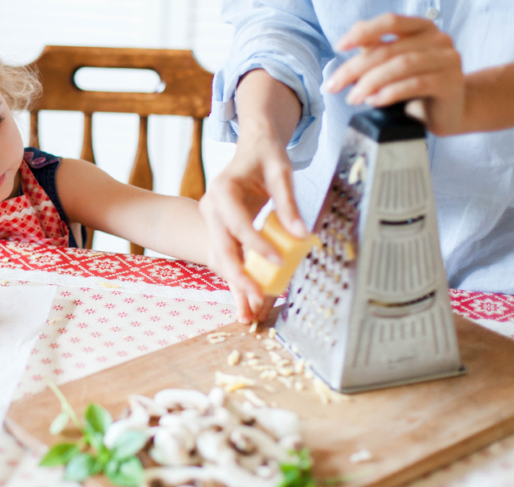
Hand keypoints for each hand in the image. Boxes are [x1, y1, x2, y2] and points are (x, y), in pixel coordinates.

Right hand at [199, 132, 305, 323]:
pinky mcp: (220, 230)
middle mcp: (211, 207)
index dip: (257, 246)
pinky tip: (245, 300)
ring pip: (221, 258)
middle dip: (238, 276)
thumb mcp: (281, 173)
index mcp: (223, 190)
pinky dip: (237, 278)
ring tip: (248, 312)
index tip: (279, 261)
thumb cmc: (265, 156)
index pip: (238, 225)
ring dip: (235, 284)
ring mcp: (212, 220)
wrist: (251, 147)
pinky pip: (227, 257)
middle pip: (221, 248)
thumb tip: (302, 236)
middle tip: (256, 298)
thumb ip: (289, 205)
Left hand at [325, 13, 464, 135]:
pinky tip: (375, 101)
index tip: (339, 46)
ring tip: (353, 98)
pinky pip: (414, 85)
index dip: (364, 31)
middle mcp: (438, 39)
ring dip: (370, 83)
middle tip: (334, 85)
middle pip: (389, 49)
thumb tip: (348, 41)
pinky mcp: (450, 83)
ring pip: (401, 65)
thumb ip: (375, 49)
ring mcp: (448, 60)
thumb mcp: (392, 65)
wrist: (448, 112)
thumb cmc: (416, 87)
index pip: (391, 21)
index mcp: (422, 28)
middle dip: (355, 68)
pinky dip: (389, 93)